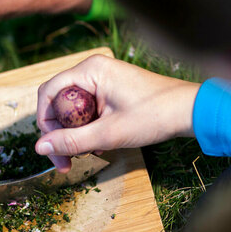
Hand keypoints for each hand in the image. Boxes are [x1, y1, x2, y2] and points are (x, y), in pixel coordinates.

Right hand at [36, 55, 201, 171]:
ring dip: (73, 133)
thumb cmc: (155, 116)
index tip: (50, 148)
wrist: (190, 112)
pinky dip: (87, 128)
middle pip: (58, 102)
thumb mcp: (109, 134)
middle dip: (58, 132)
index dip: (44, 122)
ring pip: (72, 109)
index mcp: (90, 70)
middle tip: (65, 161)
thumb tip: (39, 148)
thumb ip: (72, 141)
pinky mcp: (111, 91)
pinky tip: (97, 145)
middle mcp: (93, 70)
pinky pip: (87, 110)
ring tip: (85, 154)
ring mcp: (103, 79)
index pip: (48, 92)